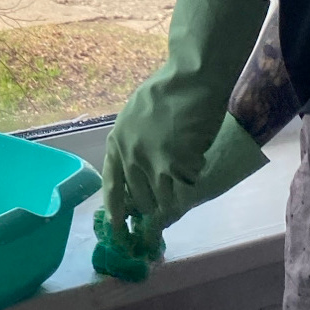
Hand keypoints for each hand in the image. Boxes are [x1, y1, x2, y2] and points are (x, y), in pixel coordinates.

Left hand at [103, 81, 198, 248]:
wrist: (191, 79)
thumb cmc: (165, 92)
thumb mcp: (135, 117)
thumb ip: (132, 144)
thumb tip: (136, 172)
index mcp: (117, 142)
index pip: (112, 186)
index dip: (115, 211)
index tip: (119, 230)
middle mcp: (131, 156)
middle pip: (141, 199)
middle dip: (154, 201)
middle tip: (168, 190)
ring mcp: (155, 163)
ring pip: (165, 197)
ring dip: (176, 187)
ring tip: (185, 164)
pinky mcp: (178, 165)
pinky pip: (188, 183)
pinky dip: (195, 172)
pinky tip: (197, 151)